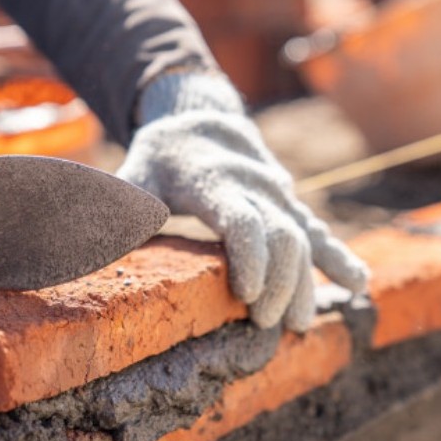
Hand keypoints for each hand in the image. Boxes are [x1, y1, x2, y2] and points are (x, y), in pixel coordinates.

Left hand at [117, 73, 368, 330]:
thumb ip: (115, 208)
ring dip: (306, 282)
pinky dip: (338, 256)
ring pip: (305, 238)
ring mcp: (277, 193)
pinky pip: (319, 230)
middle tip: (262, 324)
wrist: (201, 115)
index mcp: (215, 180)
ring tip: (299, 324)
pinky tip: (358, 284)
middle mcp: (255, 185)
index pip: (243, 219)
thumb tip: (82, 242)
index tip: (246, 295)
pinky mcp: (289, 202)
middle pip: (282, 235)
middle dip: (278, 281)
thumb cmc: (162, 154)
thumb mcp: (134, 174)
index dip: (250, 257)